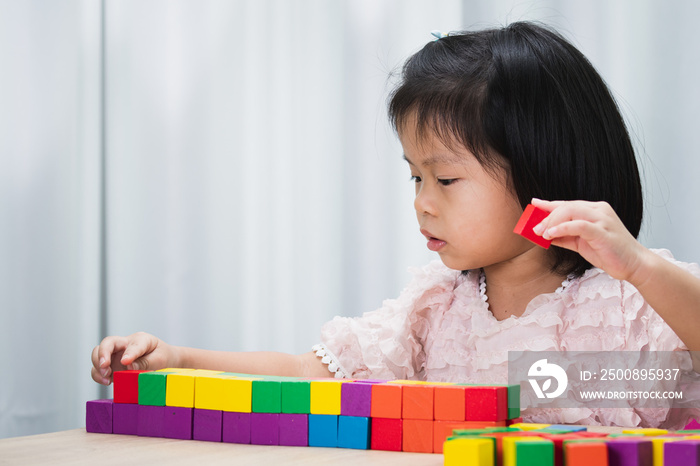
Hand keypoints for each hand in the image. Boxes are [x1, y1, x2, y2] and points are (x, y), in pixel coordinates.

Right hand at [90, 332, 177, 384]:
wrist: (164, 360)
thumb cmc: (162, 356)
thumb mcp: (159, 359)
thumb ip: (145, 362)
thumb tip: (128, 367)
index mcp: (141, 339)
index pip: (133, 344)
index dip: (129, 353)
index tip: (126, 362)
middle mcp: (125, 344)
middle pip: (107, 343)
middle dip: (102, 354)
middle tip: (105, 368)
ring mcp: (117, 355)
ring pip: (98, 354)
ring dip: (97, 366)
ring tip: (106, 378)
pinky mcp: (112, 366)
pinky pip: (98, 368)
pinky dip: (98, 375)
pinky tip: (106, 381)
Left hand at [530, 198, 649, 281]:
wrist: (633, 265)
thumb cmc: (608, 253)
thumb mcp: (581, 243)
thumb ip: (565, 237)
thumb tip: (544, 235)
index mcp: (594, 210)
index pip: (568, 204)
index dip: (549, 204)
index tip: (534, 204)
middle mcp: (599, 210)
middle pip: (567, 206)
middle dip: (547, 216)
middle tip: (535, 229)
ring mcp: (603, 219)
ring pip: (571, 211)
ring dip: (552, 222)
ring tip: (542, 233)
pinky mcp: (603, 231)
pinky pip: (580, 225)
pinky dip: (563, 228)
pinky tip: (552, 234)